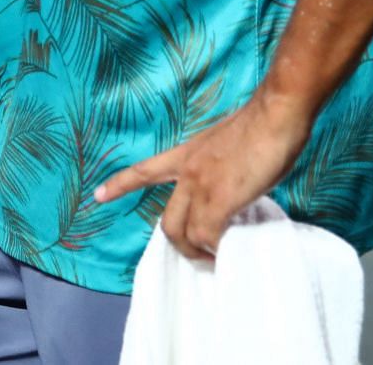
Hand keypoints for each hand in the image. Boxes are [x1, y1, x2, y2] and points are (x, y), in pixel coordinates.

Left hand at [94, 94, 312, 258]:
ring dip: (200, 253)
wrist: (274, 114)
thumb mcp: (227, 145)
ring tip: (218, 259)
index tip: (98, 196)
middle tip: (199, 257)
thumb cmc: (261, 126)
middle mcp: (187, 171)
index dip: (120, 185)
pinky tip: (230, 250)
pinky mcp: (220, 198)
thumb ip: (220, 167)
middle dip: (179, 245)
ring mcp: (201, 185)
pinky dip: (217, 249)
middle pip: (167, 221)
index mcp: (186, 154)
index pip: (145, 170)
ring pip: (184, 234)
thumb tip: (232, 188)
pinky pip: (208, 236)